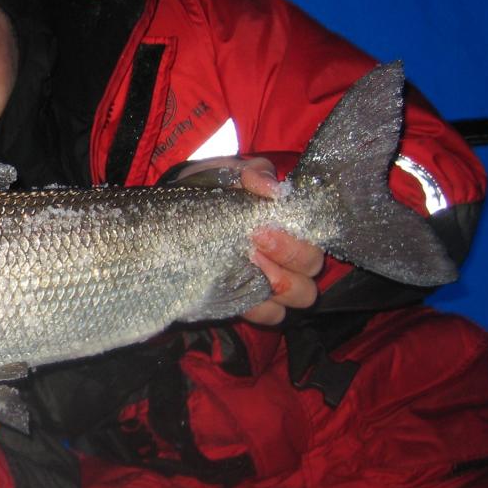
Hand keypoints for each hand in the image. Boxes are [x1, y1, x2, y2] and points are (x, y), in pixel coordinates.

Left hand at [175, 156, 323, 324]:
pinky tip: (238, 292)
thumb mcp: (226, 173)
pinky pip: (273, 315)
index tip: (262, 226)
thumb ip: (252, 173)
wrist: (170, 217)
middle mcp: (288, 254)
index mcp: (289, 221)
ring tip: (247, 264)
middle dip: (288, 255)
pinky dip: (260, 308)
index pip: (316, 232)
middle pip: (312, 265)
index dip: (297, 233)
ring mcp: (271, 280)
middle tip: (253, 242)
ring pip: (302, 294)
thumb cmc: (208, 191)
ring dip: (279, 283)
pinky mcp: (250, 301)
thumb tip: (272, 188)